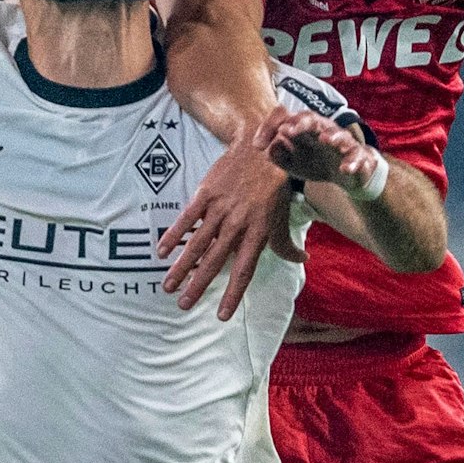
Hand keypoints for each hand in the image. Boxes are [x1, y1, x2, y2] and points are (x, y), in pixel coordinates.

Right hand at [158, 112, 305, 320]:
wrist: (262, 147)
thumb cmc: (275, 186)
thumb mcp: (282, 216)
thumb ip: (286, 243)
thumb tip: (301, 260)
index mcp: (258, 232)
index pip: (244, 270)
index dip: (232, 294)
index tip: (220, 315)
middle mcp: (237, 224)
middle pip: (214, 261)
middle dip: (198, 286)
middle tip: (183, 305)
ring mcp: (220, 208)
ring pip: (197, 243)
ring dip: (181, 267)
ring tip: (168, 286)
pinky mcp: (206, 193)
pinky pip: (187, 217)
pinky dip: (174, 234)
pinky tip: (162, 251)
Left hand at [265, 108, 379, 192]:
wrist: (348, 172)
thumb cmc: (317, 162)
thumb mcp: (292, 164)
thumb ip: (278, 156)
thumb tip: (268, 148)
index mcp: (304, 130)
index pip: (286, 118)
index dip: (270, 127)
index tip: (258, 145)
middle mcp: (323, 130)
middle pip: (312, 119)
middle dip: (300, 123)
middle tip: (287, 130)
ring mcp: (342, 142)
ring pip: (339, 134)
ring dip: (332, 136)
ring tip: (324, 140)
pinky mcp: (357, 155)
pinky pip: (356, 155)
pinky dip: (351, 162)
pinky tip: (345, 168)